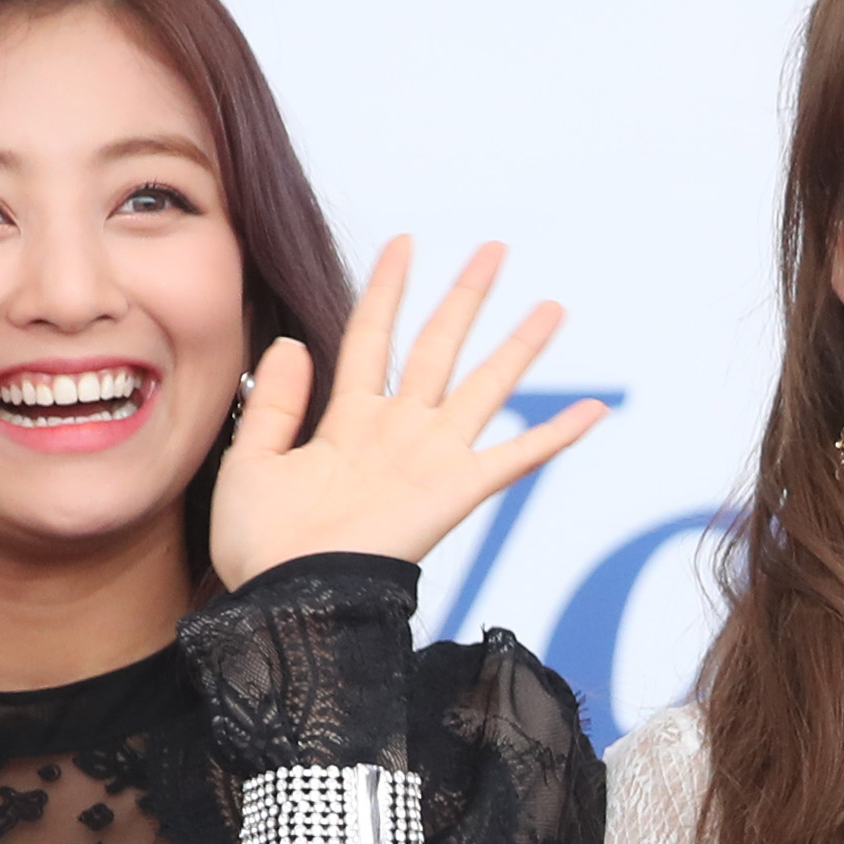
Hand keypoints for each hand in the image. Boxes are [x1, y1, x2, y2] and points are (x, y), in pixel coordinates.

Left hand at [207, 237, 604, 583]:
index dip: (388, 288)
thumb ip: (274, 401)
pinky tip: (593, 409)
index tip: (404, 243)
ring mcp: (432, 458)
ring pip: (485, 385)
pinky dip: (556, 434)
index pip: (372, 335)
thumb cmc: (263, 547)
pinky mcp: (456, 490)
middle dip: (466, 296)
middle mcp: (398, 431)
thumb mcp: (250, 459)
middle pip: (440, 346)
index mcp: (348, 421)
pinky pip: (516, 457)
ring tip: (551, 307)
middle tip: (494, 249)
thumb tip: (294, 340)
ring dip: (519, 346)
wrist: (288, 601)